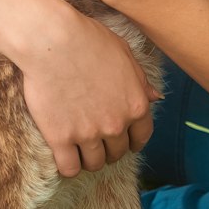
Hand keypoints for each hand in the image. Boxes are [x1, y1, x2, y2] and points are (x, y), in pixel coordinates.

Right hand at [17, 4, 160, 176]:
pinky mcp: (61, 138)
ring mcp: (88, 134)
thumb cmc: (88, 40)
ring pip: (94, 163)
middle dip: (110, 148)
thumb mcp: (124, 54)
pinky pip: (69, 168)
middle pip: (117, 152)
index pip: (142, 137)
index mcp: (135, 105)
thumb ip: (140, 81)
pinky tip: (64, 155)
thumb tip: (155, 97)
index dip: (133, 141)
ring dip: (89, 158)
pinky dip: (68, 166)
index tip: (125, 141)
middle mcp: (116, 124)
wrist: (53, 40)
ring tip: (80, 147)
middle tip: (97, 139)